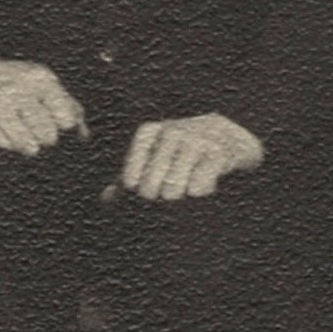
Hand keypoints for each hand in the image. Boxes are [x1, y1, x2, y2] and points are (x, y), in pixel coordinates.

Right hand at [0, 50, 84, 155]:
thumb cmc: (9, 80)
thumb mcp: (40, 83)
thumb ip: (67, 105)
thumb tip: (84, 134)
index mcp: (40, 79)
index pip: (66, 119)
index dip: (58, 122)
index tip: (46, 113)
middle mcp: (22, 90)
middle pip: (50, 137)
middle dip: (42, 135)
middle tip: (27, 121)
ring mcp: (1, 105)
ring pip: (31, 147)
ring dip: (25, 142)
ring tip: (14, 125)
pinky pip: (8, 146)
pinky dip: (6, 140)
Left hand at [120, 111, 264, 200]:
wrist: (226, 137)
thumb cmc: (179, 152)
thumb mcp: (152, 158)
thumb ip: (129, 177)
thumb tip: (106, 199)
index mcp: (149, 132)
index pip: (129, 178)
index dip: (137, 190)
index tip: (146, 186)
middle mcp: (171, 132)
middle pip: (150, 188)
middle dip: (158, 196)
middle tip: (169, 190)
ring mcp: (196, 141)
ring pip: (173, 190)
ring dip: (180, 195)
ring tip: (185, 185)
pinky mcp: (217, 154)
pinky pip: (198, 189)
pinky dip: (199, 192)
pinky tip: (204, 182)